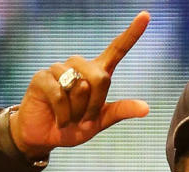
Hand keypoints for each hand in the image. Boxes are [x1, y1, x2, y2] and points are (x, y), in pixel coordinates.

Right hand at [10, 11, 150, 159]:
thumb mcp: (99, 122)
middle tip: (83, 118)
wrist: (44, 137)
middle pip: (100, 77)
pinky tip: (59, 120)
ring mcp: (58, 69)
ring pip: (78, 87)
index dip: (131, 34)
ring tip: (68, 118)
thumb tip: (146, 108)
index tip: (146, 15)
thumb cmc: (72, 127)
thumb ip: (120, 111)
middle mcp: (78, 66)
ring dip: (76, 112)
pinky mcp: (41, 77)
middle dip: (95, 104)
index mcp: (97, 73)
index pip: (117, 49)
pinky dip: (63, 115)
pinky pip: (59, 95)